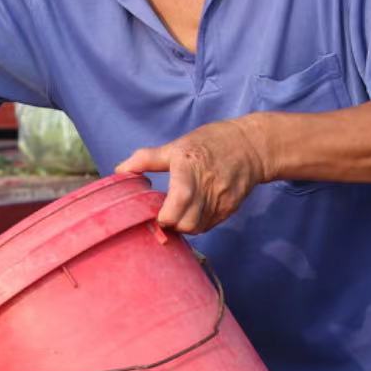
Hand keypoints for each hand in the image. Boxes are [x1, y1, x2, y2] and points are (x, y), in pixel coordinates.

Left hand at [115, 117, 269, 233]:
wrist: (251, 146)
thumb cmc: (210, 142)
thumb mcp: (176, 145)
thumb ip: (146, 159)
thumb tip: (119, 171)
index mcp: (189, 167)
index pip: (178, 202)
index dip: (164, 215)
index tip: (155, 211)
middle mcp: (207, 186)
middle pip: (187, 224)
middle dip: (172, 224)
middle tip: (164, 214)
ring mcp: (221, 199)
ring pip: (198, 228)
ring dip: (184, 225)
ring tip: (178, 212)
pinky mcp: (230, 208)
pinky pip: (209, 225)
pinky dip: (198, 223)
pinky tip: (193, 210)